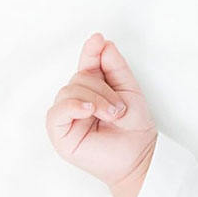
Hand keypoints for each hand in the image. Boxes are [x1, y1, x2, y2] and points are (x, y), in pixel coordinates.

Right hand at [45, 33, 157, 196]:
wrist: (140, 157)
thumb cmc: (134, 128)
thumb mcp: (129, 89)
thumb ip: (115, 65)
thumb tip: (102, 42)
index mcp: (92, 88)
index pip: (87, 64)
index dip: (90, 51)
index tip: (98, 39)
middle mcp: (77, 100)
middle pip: (78, 78)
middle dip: (102, 89)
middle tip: (119, 107)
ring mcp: (67, 116)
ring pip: (69, 91)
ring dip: (94, 100)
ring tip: (112, 114)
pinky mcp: (59, 133)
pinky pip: (57, 112)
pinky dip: (73, 107)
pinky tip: (88, 110)